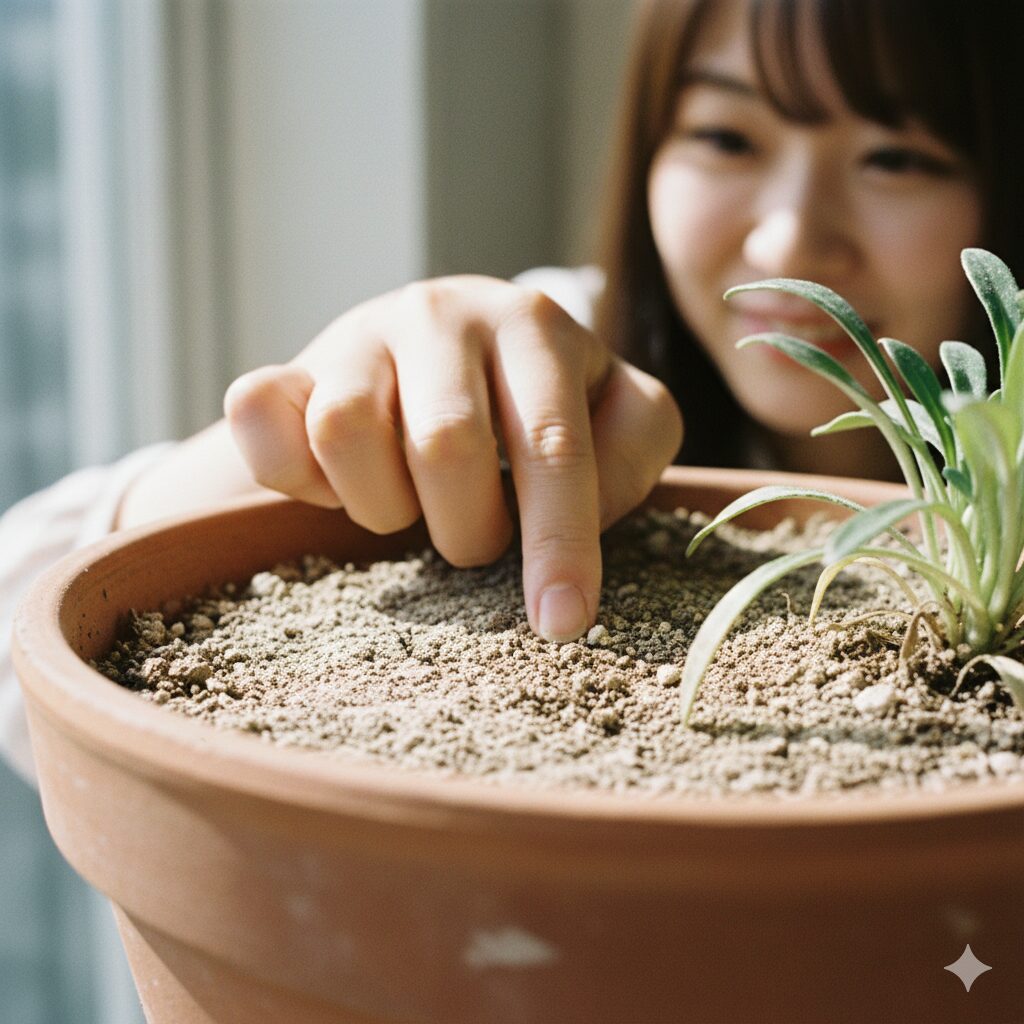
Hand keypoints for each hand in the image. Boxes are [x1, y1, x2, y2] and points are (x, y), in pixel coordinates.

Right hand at [224, 275, 682, 640]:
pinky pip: (265, 422)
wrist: (425, 355)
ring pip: (347, 434)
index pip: (551, 443)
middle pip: (444, 447)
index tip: (561, 623)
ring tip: (413, 500)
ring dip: (384, 506)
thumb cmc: (527, 402)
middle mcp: (444, 312)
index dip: (559, 541)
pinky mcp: (290, 367)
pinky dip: (296, 477)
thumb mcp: (607, 413)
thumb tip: (589, 506)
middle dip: (466, 527)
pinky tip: (334, 484)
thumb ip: (632, 448)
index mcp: (535, 327)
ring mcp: (360, 332)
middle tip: (476, 536)